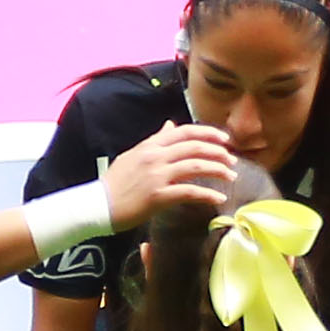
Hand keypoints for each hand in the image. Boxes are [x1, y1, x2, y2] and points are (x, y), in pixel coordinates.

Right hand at [100, 122, 235, 230]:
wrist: (97, 205)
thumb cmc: (115, 183)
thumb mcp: (134, 155)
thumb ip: (155, 140)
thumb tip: (170, 125)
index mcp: (150, 145)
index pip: (185, 132)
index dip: (208, 133)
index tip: (224, 139)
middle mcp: (155, 156)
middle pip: (195, 147)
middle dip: (218, 152)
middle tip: (232, 161)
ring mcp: (157, 175)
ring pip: (195, 166)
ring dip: (217, 171)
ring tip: (231, 177)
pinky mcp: (158, 196)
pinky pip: (189, 192)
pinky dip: (207, 194)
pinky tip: (218, 198)